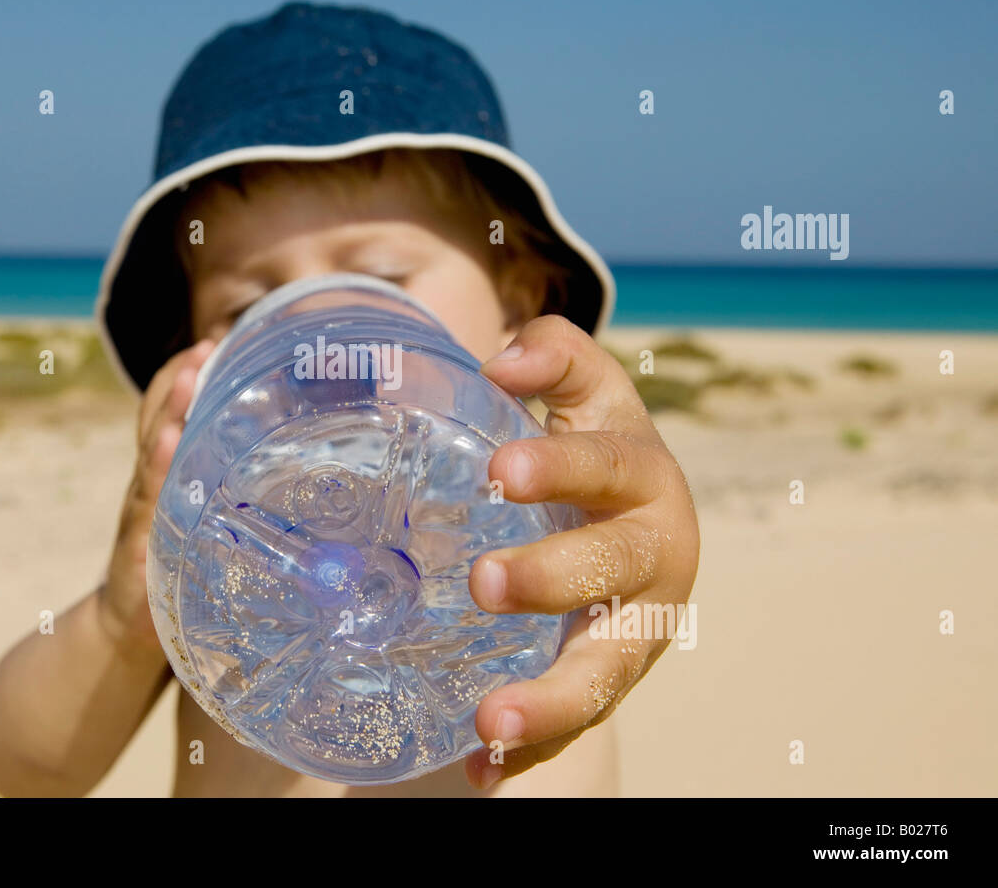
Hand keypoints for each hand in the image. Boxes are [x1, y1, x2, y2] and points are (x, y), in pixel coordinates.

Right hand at [97, 339, 214, 656]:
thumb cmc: (180, 572)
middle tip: (204, 347)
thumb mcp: (208, 529)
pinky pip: (149, 500)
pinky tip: (167, 445)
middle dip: (179, 380)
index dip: (189, 377)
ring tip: (186, 377)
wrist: (128, 634)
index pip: (174, 412)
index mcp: (170, 474)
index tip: (216, 343)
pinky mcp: (140, 543)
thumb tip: (310, 481)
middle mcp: (152, 483)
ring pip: (153, 449)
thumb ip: (238, 500)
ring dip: (168, 410)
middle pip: (158, 417)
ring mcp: (143, 510)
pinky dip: (156, 469)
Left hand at [465, 315, 699, 787]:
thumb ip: (552, 358)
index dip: (560, 466)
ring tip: (488, 722)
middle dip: (551, 579)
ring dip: (548, 700)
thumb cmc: (601, 448)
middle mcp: (651, 557)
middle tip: (482, 583)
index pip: (608, 467)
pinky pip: (577, 721)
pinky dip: (532, 749)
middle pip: (610, 572)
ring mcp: (636, 627)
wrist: (640, 517)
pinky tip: (481, 773)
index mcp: (644, 479)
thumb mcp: (588, 393)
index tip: (500, 470)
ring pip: (603, 670)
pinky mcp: (610, 675)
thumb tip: (500, 361)